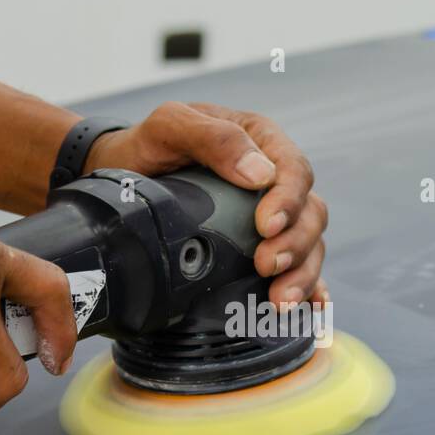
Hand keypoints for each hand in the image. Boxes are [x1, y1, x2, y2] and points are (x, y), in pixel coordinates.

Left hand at [83, 102, 328, 306]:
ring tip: (280, 300)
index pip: (295, 170)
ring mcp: (273, 215)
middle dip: (295, 245)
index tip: (266, 226)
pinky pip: (299, 267)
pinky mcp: (264, 246)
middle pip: (310, 213)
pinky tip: (310, 308)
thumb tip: (260, 175)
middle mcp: (274, 180)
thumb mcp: (171, 126)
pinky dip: (311, 288)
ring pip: (310, 243)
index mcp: (261, 142)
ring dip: (302, 274)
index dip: (288, 201)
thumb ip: (214, 138)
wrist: (123, 173)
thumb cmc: (149, 145)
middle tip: (267, 266)